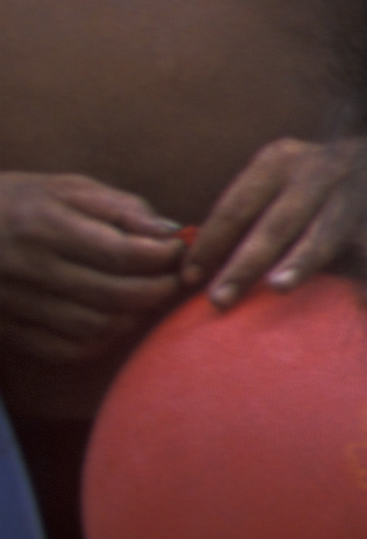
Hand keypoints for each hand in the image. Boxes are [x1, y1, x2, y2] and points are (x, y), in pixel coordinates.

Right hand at [0, 172, 184, 369]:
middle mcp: (26, 268)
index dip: (164, 258)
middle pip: (115, 296)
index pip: (123, 255)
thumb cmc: (18, 202)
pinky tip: (110, 320)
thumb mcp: (66, 189)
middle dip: (157, 291)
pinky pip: (67, 349)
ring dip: (133, 318)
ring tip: (143, 299)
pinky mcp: (4, 329)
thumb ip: (121, 209)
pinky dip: (101, 340)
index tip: (177, 251)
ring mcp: (12, 303)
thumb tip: (172, 234)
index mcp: (44, 226)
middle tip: (170, 281)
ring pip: (95, 327)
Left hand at [180, 135, 366, 306]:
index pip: (236, 207)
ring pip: (324, 234)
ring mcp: (356, 196)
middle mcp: (317, 175)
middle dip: (244, 263)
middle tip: (219, 298)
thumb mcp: (279, 176)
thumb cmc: (318, 177)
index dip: (210, 243)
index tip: (189, 278)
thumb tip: (200, 263)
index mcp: (280, 162)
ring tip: (278, 286)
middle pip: (274, 225)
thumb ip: (248, 210)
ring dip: (301, 261)